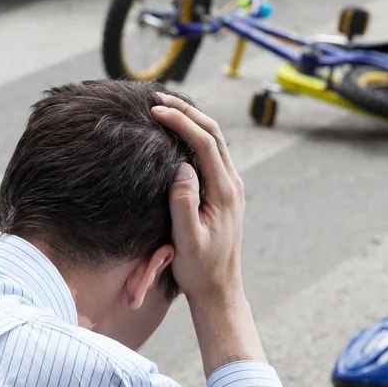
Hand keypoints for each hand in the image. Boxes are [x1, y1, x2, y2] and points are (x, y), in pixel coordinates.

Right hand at [151, 94, 244, 304]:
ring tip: (166, 107)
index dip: (181, 122)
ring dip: (193, 120)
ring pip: (215, 140)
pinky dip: (196, 135)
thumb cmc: (200, 268)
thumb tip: (181, 167)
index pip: (205, 143)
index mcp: (225, 191)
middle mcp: (232, 183)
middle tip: (158, 98)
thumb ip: (184, 204)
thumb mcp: (187, 241)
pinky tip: (179, 133)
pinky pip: (212, 153)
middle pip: (214, 133)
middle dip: (188, 111)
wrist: (219, 288)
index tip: (155, 111)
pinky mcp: (225, 190)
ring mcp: (230, 185)